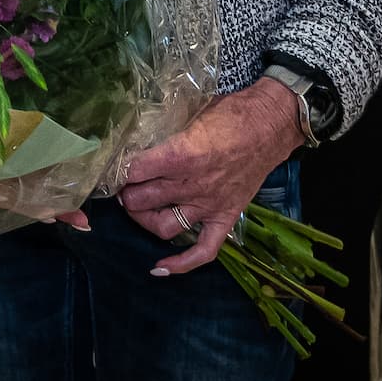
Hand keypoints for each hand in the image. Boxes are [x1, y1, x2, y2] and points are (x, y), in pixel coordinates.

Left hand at [117, 82, 302, 274]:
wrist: (270, 124)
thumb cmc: (230, 113)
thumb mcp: (189, 113)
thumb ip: (164, 132)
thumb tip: (133, 136)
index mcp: (182, 155)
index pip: (136, 171)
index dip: (119, 171)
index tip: (111, 167)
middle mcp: (193, 185)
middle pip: (143, 200)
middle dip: (126, 194)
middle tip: (122, 186)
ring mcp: (209, 205)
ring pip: (164, 226)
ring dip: (143, 219)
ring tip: (136, 207)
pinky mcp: (225, 218)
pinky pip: (204, 251)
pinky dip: (182, 264)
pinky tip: (160, 267)